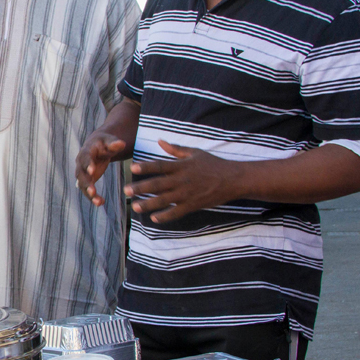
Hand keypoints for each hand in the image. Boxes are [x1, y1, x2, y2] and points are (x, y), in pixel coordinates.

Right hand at [75, 129, 127, 205]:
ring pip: (82, 185)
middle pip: (80, 174)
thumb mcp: (109, 141)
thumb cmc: (104, 143)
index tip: (92, 171)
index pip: (85, 158)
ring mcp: (83, 173)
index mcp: (86, 151)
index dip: (87, 164)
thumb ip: (114, 143)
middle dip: (86, 183)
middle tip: (92, 191)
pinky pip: (87, 190)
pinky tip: (101, 202)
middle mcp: (81, 163)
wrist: (97, 147)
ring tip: (98, 202)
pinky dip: (93, 197)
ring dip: (89, 194)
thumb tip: (122, 143)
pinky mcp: (87, 180)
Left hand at [125, 140, 241, 223]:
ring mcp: (187, 194)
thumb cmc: (213, 164)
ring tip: (135, 206)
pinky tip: (154, 218)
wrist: (233, 179)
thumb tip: (159, 141)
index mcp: (181, 166)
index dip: (146, 167)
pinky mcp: (193, 205)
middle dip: (141, 188)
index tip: (133, 168)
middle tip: (126, 191)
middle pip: (157, 185)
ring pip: (164, 200)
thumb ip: (175, 149)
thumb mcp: (194, 153)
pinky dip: (165, 216)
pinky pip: (176, 212)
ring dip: (148, 204)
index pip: (160, 166)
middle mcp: (182, 180)